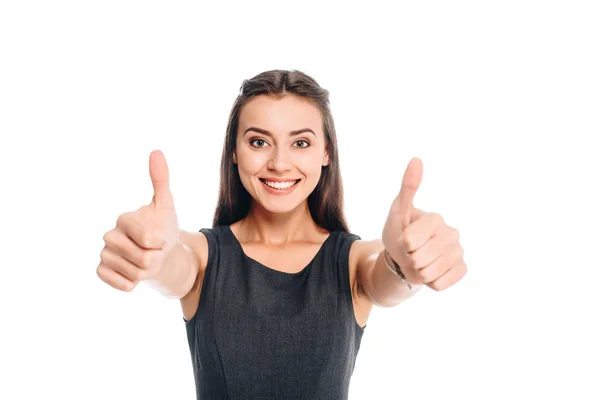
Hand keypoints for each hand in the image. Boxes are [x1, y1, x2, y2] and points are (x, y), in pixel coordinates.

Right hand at [97, 150, 180, 291]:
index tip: (161, 239)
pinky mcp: (101, 270)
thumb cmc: (163, 227)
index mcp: (125, 218)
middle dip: (157, 259)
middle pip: (143, 259)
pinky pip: (120, 283)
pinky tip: (134, 273)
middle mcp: (110, 234)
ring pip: (135, 273)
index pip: (148, 238)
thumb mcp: (166, 205)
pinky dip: (132, 283)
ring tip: (146, 260)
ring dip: (148, 272)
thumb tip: (156, 151)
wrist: (158, 252)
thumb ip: (161, 180)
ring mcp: (104, 253)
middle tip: (155, 251)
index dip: (161, 243)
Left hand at [382, 158, 465, 290]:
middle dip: (410, 259)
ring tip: (419, 263)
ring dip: (419, 272)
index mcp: (435, 218)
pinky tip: (430, 272)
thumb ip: (407, 188)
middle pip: (423, 257)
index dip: (404, 244)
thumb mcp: (398, 211)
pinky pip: (443, 282)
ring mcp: (458, 251)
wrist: (403, 258)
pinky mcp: (461, 268)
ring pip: (432, 271)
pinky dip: (431, 282)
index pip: (413, 239)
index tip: (404, 240)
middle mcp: (451, 233)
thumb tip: (416, 159)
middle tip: (411, 253)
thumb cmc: (399, 231)